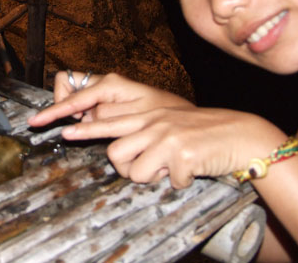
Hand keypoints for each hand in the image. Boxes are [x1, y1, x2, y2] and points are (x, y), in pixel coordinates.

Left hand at [29, 72, 285, 187]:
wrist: (240, 135)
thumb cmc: (203, 136)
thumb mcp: (170, 127)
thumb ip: (145, 134)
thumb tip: (124, 154)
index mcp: (147, 114)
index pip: (106, 119)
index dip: (81, 126)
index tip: (58, 127)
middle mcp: (152, 122)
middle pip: (115, 152)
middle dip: (128, 168)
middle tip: (148, 168)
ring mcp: (164, 136)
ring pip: (134, 171)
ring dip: (152, 178)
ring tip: (172, 169)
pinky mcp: (179, 153)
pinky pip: (165, 182)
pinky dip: (178, 182)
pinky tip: (191, 171)